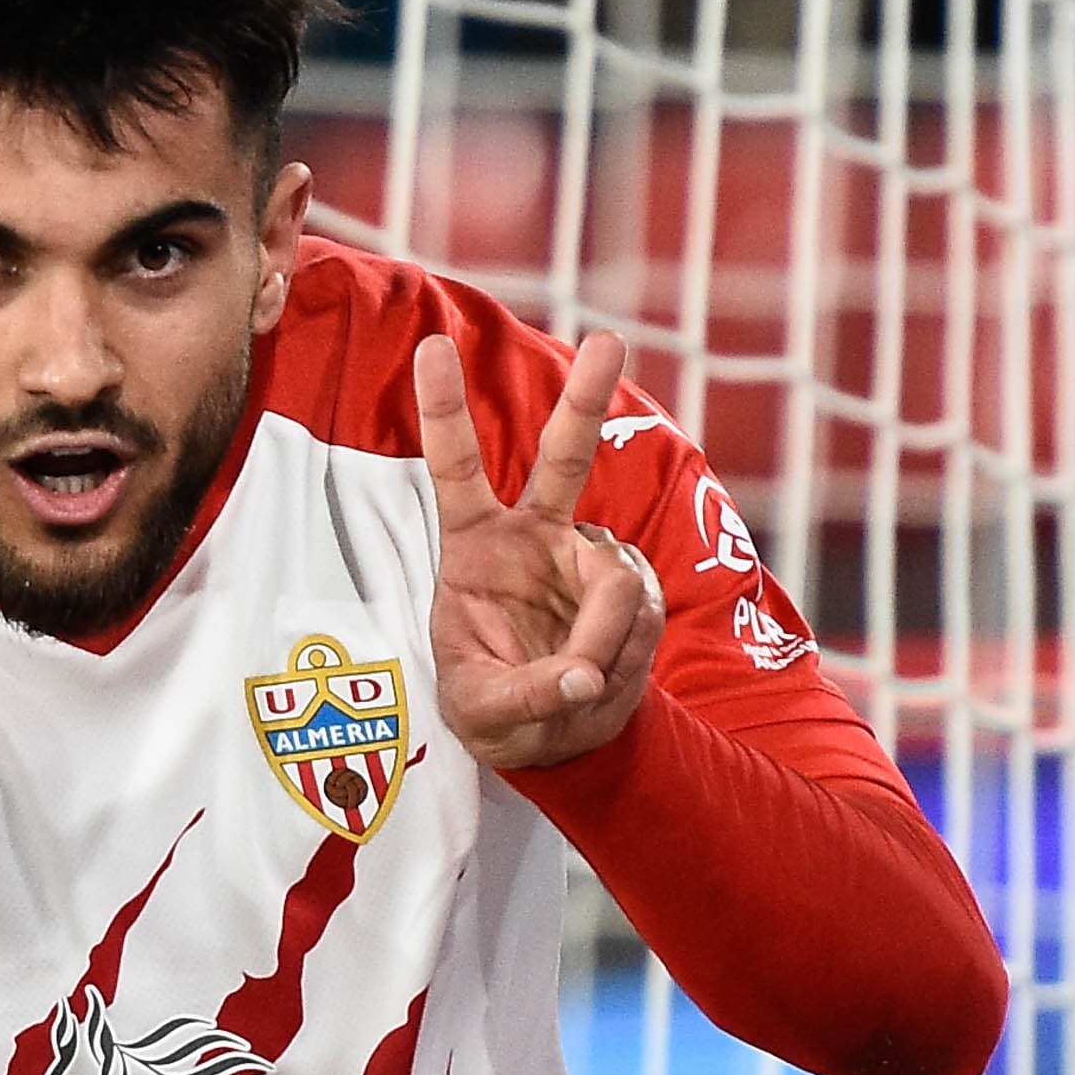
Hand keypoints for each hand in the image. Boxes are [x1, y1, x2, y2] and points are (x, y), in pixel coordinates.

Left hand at [418, 327, 665, 771]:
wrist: (553, 734)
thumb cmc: (495, 707)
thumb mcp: (485, 713)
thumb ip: (526, 696)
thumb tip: (585, 677)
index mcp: (474, 546)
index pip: (456, 469)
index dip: (446, 410)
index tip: (434, 345)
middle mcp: (535, 536)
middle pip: (564, 457)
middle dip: (586, 400)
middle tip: (608, 341)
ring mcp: (589, 558)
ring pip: (617, 586)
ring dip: (605, 646)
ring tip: (581, 688)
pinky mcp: (632, 588)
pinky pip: (641, 621)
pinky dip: (625, 660)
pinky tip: (604, 681)